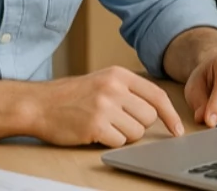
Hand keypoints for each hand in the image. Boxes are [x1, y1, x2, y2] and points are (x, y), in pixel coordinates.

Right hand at [30, 66, 183, 147]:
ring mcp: (104, 107)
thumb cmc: (72, 95)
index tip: (178, 129)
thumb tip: (158, 108)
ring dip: (124, 135)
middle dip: (138, 124)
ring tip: (105, 125)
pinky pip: (120, 142)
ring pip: (137, 132)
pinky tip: (96, 132)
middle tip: (118, 121)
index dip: (171, 114)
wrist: (38, 104)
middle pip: (149, 117)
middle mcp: (114, 88)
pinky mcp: (95, 126)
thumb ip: (129, 90)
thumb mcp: (103, 80)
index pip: (157, 95)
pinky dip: (111, 141)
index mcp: (119, 75)